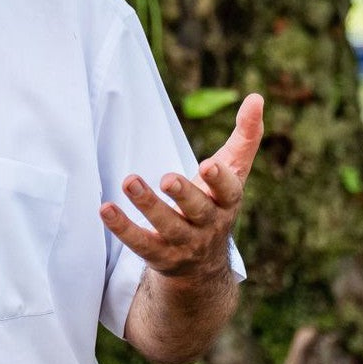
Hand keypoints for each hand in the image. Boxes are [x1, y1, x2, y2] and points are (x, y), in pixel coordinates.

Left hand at [99, 94, 263, 279]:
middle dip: (184, 194)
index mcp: (227, 203)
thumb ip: (245, 137)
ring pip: (167, 226)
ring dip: (148, 205)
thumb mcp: (232, 173)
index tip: (208, 164)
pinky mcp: (159, 256)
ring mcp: (184, 244)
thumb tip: (256, 97)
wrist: (202, 266)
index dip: (220, 180)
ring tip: (130, 181)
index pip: (229, 192)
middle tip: (167, 178)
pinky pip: (140, 243)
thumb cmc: (216, 204)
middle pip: (198, 210)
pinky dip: (122, 227)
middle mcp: (208, 226)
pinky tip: (106, 208)